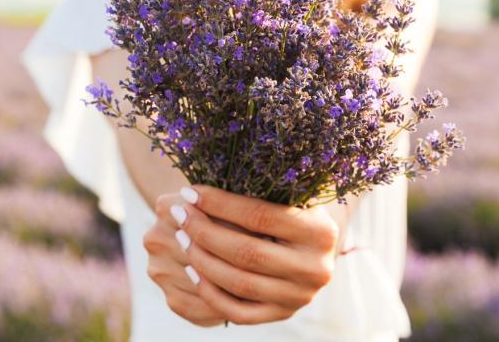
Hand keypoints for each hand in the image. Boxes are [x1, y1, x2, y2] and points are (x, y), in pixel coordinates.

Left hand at [146, 185, 339, 325]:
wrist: (315, 247)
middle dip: (205, 231)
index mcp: (319, 231)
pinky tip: (191, 269)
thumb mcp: (292, 196)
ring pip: (239, 283)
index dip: (220, 204)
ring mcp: (299, 297)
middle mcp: (315, 269)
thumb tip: (208, 182)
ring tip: (180, 236)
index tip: (190, 192)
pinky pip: (239, 312)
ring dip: (202, 259)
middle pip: (247, 252)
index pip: (259, 216)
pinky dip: (210, 292)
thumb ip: (262, 190)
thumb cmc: (294, 209)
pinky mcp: (282, 315)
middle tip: (179, 213)